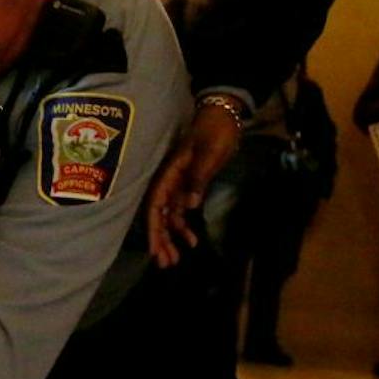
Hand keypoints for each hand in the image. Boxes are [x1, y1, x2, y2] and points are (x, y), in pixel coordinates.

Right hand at [146, 103, 242, 267]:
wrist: (224, 114)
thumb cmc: (216, 130)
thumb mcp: (210, 152)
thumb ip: (198, 177)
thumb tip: (189, 206)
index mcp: (170, 171)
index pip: (156, 203)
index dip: (154, 227)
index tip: (155, 249)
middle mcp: (169, 180)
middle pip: (159, 214)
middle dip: (160, 240)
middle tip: (166, 264)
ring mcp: (178, 184)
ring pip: (169, 216)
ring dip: (171, 238)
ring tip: (175, 260)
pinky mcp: (188, 186)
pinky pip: (180, 211)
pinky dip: (184, 227)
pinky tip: (191, 241)